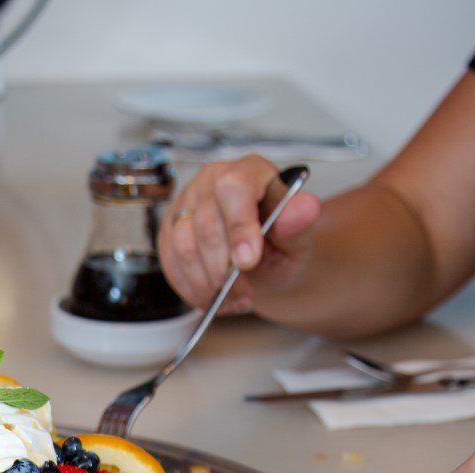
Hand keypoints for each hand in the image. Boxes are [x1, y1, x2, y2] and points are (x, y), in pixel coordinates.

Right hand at [158, 154, 321, 314]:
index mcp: (250, 171)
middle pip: (206, 225)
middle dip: (224, 269)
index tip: (247, 262)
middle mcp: (212, 180)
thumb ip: (300, 224)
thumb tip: (305, 208)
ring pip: (184, 248)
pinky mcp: (169, 229)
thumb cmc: (282, 244)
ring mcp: (186, 204)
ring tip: (231, 298)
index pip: (235, 188)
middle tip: (244, 293)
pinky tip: (212, 297)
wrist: (267, 260)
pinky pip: (170, 262)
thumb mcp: (301, 238)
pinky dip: (190, 287)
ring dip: (207, 283)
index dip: (239, 227)